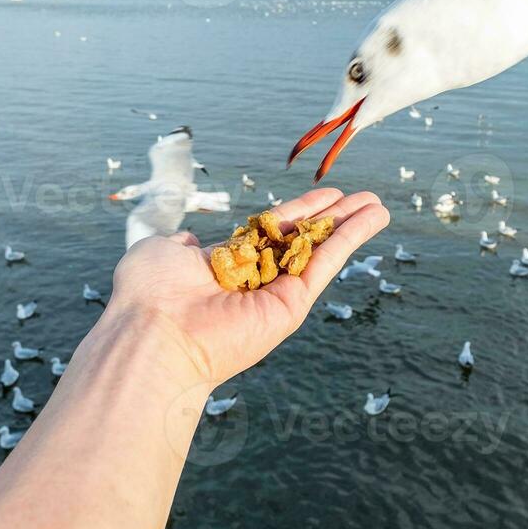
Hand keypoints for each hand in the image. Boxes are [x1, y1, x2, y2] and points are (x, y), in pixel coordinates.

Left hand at [104, 189, 390, 385]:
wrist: (155, 332)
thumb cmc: (149, 292)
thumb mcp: (159, 250)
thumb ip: (179, 241)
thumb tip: (189, 240)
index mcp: (225, 264)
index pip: (270, 232)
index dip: (299, 212)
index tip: (325, 196)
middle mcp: (254, 280)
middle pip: (303, 239)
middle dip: (332, 216)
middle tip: (361, 198)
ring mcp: (275, 294)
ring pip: (320, 251)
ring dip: (351, 226)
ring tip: (378, 205)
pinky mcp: (291, 307)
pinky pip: (324, 265)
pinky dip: (351, 240)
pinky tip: (373, 219)